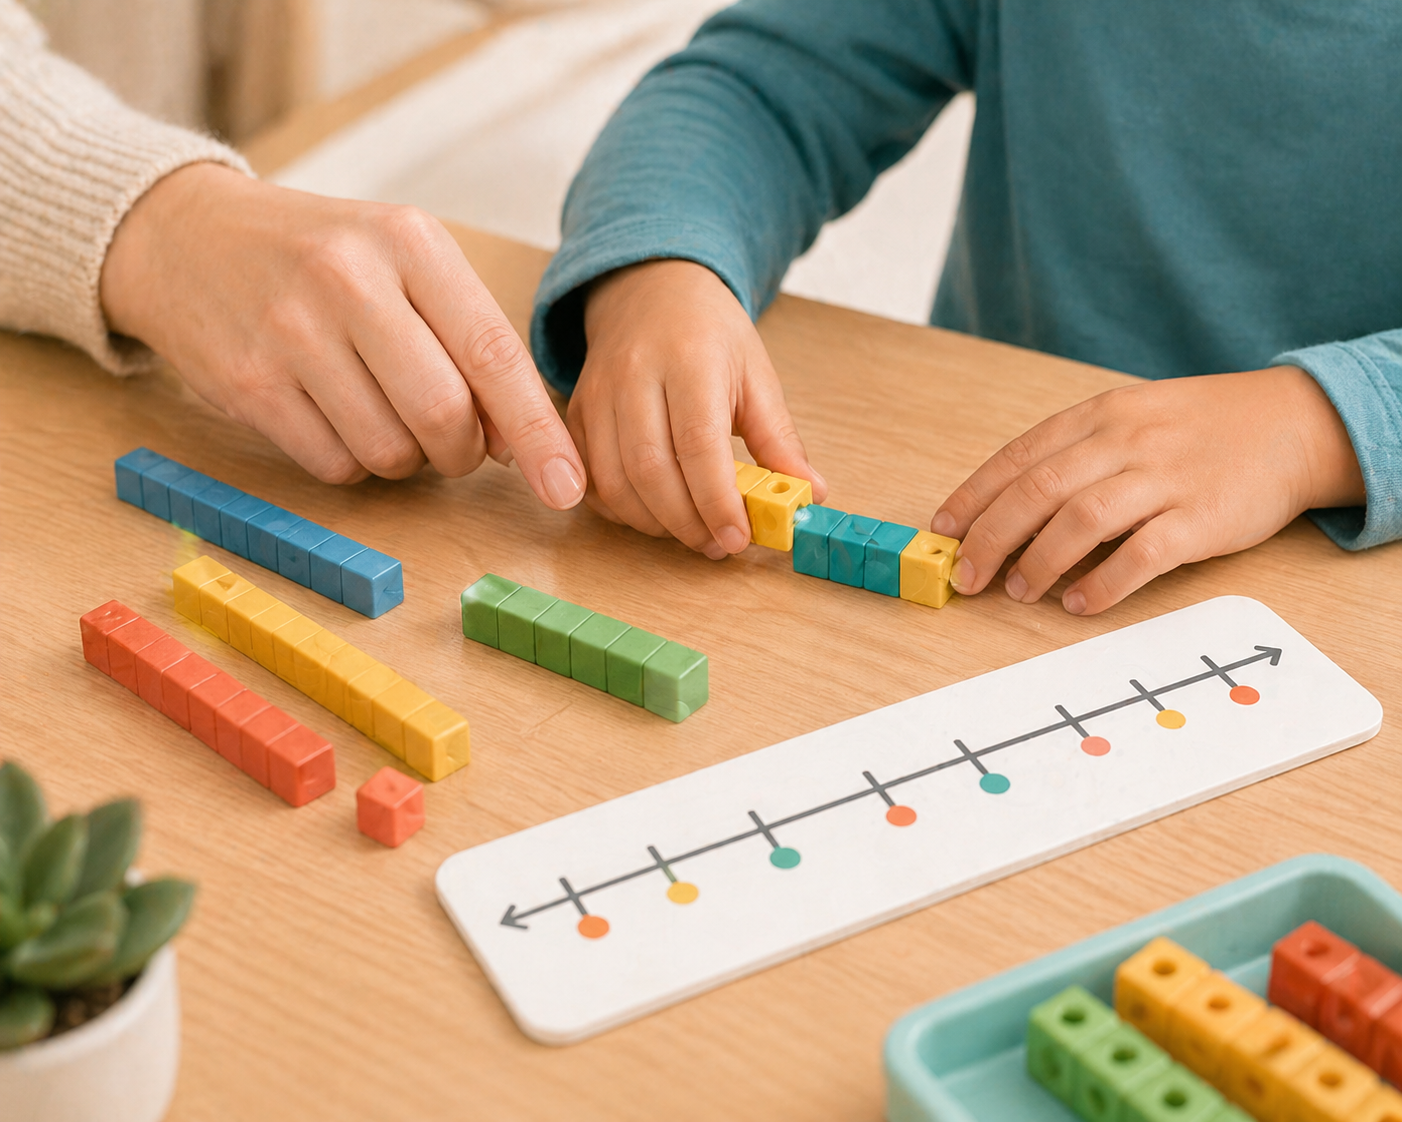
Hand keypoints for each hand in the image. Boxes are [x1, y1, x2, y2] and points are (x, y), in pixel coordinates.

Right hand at [99, 163, 585, 507]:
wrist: (185, 237)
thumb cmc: (321, 261)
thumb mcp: (403, 267)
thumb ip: (468, 344)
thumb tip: (518, 444)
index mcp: (410, 243)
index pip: (494, 356)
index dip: (537, 434)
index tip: (567, 488)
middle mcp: (350, 279)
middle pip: (444, 416)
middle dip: (461, 451)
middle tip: (451, 442)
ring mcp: (291, 331)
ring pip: (389, 452)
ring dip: (403, 457)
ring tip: (378, 410)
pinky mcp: (248, 381)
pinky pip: (333, 465)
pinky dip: (349, 462)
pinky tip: (331, 416)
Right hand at [572, 259, 825, 557]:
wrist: (651, 291)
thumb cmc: (709, 335)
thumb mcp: (757, 374)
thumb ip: (779, 439)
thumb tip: (809, 494)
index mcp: (689, 359)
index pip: (698, 443)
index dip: (717, 501)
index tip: (738, 538)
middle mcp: (634, 374)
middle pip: (650, 469)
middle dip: (686, 522)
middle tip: (717, 545)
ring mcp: (597, 394)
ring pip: (613, 481)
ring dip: (653, 523)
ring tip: (690, 533)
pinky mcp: (575, 413)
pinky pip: (589, 478)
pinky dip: (619, 510)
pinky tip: (652, 514)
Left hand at [932, 366, 1363, 613]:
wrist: (1296, 423)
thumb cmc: (1199, 430)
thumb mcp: (1132, 420)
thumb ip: (1076, 456)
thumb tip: (1012, 513)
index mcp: (1100, 416)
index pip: (1019, 457)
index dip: (974, 496)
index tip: (943, 530)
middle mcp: (1126, 441)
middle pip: (1038, 490)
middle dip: (991, 537)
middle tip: (968, 575)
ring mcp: (1165, 478)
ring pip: (1081, 520)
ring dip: (1039, 562)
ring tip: (1018, 591)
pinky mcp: (1202, 518)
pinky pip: (1141, 555)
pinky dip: (1103, 583)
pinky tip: (1079, 604)